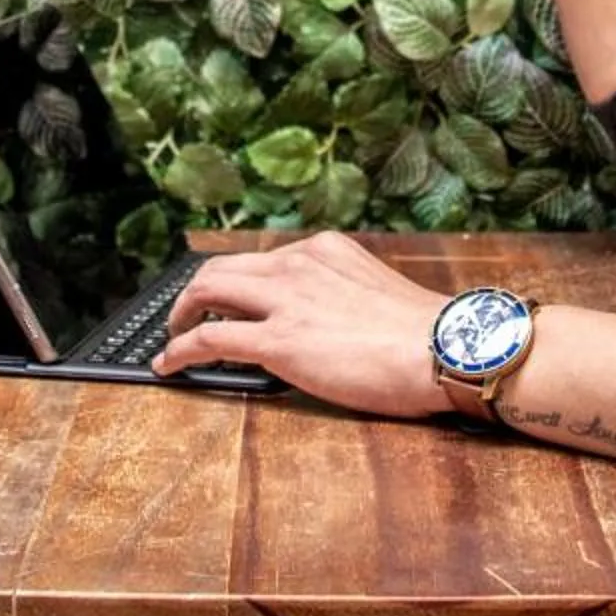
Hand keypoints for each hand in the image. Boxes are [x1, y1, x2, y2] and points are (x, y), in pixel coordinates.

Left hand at [152, 233, 459, 419]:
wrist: (446, 350)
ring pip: (207, 292)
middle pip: (221, 269)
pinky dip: (179, 350)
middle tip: (186, 316)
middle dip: (196, 293)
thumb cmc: (425, 335)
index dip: (235, 282)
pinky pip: (209, 340)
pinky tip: (168, 364)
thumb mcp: (374, 291)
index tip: (225, 299)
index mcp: (323, 250)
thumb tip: (319, 321)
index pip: (261, 260)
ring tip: (173, 337)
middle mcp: (298, 264)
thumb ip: (339, 294)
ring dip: (181, 315)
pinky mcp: (278, 341)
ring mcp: (286, 300)